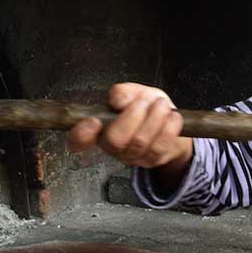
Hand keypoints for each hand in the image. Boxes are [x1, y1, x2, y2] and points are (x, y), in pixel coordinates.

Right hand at [67, 83, 192, 171]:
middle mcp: (112, 146)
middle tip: (142, 103)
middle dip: (130, 118)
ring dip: (154, 119)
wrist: (171, 120)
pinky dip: (168, 128)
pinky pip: (159, 146)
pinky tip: (172, 117)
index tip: (92, 121)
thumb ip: (123, 92)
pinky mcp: (152, 160)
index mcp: (100, 128)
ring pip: (139, 142)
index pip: (79, 140)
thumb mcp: (134, 92)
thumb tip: (117, 99)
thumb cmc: (147, 106)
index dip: (81, 135)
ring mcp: (132, 156)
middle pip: (114, 141)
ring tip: (161, 105)